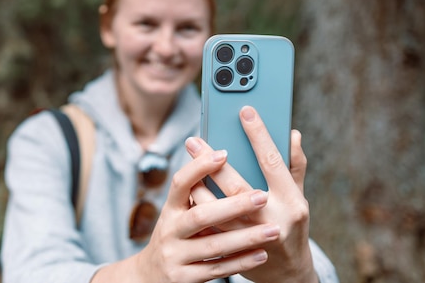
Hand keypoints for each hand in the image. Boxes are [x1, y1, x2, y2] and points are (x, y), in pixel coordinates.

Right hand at [130, 148, 281, 282]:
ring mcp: (175, 256)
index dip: (199, 167)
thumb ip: (200, 196)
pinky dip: (240, 262)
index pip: (180, 183)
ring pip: (214, 245)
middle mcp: (170, 231)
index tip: (223, 153)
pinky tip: (261, 254)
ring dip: (246, 237)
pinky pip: (217, 269)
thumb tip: (229, 162)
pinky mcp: (184, 279)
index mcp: (170, 209)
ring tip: (272, 229)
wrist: (151, 277)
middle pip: (201, 216)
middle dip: (233, 206)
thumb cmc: (177, 236)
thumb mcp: (179, 214)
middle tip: (262, 196)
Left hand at [187, 106, 317, 282]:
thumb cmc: (293, 224)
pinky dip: (198, 209)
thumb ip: (294, 165)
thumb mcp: (298, 194)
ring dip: (199, 186)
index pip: (273, 162)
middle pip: (238, 187)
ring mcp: (252, 239)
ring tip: (187, 163)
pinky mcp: (235, 252)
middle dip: (213, 162)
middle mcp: (273, 220)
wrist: (287, 274)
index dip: (258, 135)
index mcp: (292, 201)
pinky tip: (188, 190)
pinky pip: (211, 228)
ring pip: (218, 211)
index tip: (245, 112)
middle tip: (195, 140)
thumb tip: (292, 133)